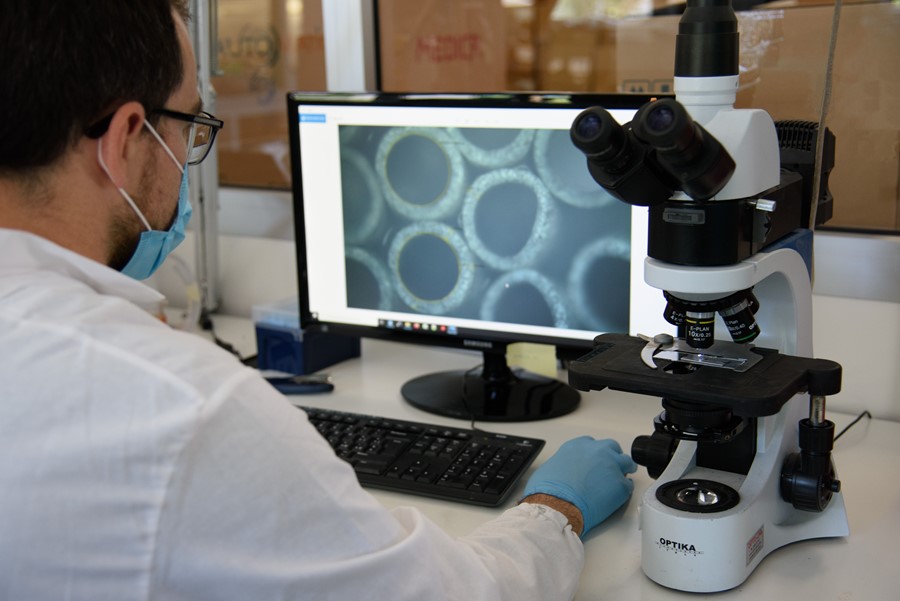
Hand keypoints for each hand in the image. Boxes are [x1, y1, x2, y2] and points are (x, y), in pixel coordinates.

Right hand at [521, 436, 637, 536]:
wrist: (556, 507)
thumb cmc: (548, 491)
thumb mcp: (550, 468)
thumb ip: (563, 464)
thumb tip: (564, 473)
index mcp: (578, 446)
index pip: (593, 444)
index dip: (595, 454)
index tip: (594, 461)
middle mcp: (597, 451)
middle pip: (612, 448)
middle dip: (612, 457)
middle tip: (609, 469)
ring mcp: (611, 467)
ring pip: (626, 462)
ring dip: (623, 470)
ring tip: (617, 481)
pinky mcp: (620, 485)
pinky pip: (628, 485)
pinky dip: (623, 490)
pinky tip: (616, 496)